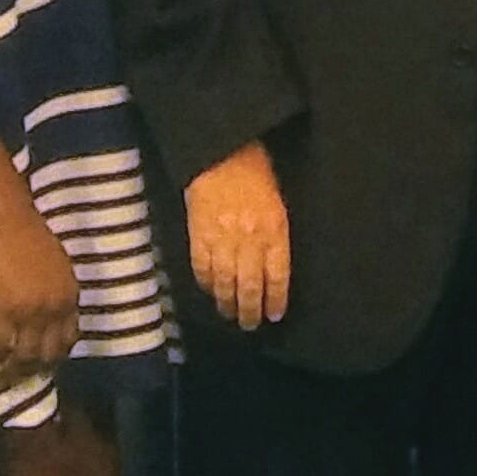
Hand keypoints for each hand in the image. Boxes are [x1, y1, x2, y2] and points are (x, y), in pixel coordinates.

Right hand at [0, 194, 80, 378]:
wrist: (9, 222)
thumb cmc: (32, 238)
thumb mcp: (59, 269)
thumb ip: (58, 295)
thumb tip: (51, 320)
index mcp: (71, 298)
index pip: (69, 339)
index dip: (56, 356)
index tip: (45, 364)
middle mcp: (55, 310)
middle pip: (48, 353)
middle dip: (34, 371)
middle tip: (20, 379)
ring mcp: (30, 312)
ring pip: (24, 355)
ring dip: (12, 373)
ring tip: (1, 381)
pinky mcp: (4, 311)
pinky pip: (1, 345)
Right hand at [188, 142, 292, 328]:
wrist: (220, 151)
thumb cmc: (256, 170)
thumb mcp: (279, 202)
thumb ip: (276, 234)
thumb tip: (273, 266)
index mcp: (274, 230)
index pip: (277, 276)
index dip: (276, 299)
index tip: (275, 315)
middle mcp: (248, 239)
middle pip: (249, 286)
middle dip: (250, 310)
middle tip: (249, 324)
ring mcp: (221, 239)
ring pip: (225, 283)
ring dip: (227, 303)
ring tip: (230, 315)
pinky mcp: (198, 235)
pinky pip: (202, 268)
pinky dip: (206, 284)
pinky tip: (210, 292)